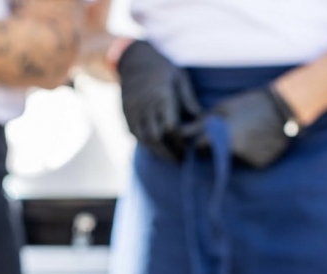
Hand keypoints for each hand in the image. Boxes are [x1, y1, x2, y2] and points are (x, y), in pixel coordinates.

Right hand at [116, 40, 200, 161]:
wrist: (133, 60)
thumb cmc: (162, 68)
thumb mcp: (180, 77)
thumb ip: (189, 99)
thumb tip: (201, 118)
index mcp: (161, 96)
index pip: (170, 126)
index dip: (179, 140)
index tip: (188, 147)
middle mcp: (145, 106)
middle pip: (156, 137)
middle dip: (168, 151)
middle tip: (180, 160)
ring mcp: (133, 111)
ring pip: (144, 139)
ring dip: (157, 152)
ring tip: (169, 158)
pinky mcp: (126, 114)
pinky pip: (134, 134)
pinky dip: (145, 144)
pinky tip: (156, 149)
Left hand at [199, 86, 301, 168]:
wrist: (285, 108)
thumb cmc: (251, 103)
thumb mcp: (224, 108)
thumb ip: (203, 123)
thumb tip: (184, 132)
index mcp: (222, 136)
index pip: (200, 147)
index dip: (199, 143)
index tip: (199, 139)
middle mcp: (234, 152)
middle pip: (216, 156)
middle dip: (216, 147)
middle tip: (229, 133)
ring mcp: (248, 159)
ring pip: (232, 160)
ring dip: (234, 151)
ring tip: (247, 134)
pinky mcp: (260, 164)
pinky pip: (248, 162)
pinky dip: (249, 154)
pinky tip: (258, 141)